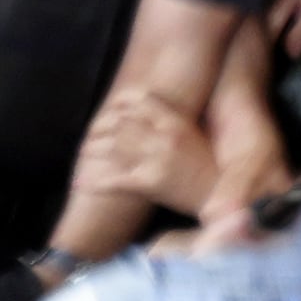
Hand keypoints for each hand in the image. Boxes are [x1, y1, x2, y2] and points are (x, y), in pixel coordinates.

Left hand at [72, 81, 218, 222]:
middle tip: (91, 136)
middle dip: (100, 128)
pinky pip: (115, 179)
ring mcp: (156, 159)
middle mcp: (165, 137)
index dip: (119, 104)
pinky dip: (95, 182)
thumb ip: (167, 123)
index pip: (140, 101)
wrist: (220, 199)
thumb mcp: (192, 136)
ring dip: (93, 150)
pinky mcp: (150, 183)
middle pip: (121, 123)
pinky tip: (81, 183)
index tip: (109, 110)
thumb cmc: (206, 168)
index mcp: (176, 122)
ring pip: (113, 147)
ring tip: (84, 153)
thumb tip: (136, 115)